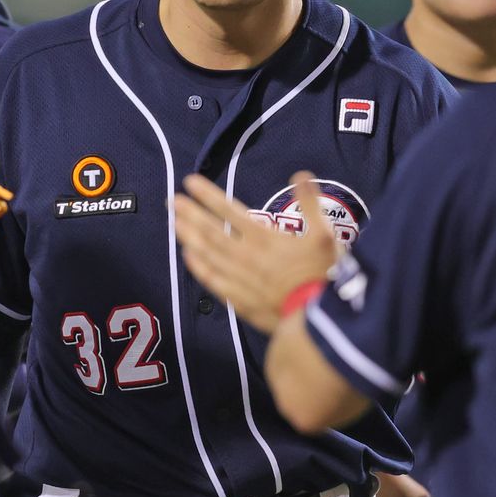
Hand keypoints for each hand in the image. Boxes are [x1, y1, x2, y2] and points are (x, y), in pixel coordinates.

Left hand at [173, 171, 340, 332]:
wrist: (316, 320)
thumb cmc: (322, 275)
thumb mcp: (324, 235)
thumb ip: (310, 203)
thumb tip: (300, 175)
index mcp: (264, 238)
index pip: (230, 211)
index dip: (208, 195)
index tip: (189, 182)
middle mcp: (246, 256)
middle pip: (211, 231)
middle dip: (190, 214)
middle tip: (171, 201)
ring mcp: (240, 279)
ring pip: (208, 254)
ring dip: (189, 237)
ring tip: (174, 223)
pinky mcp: (240, 300)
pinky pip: (213, 281)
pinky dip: (199, 268)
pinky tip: (188, 258)